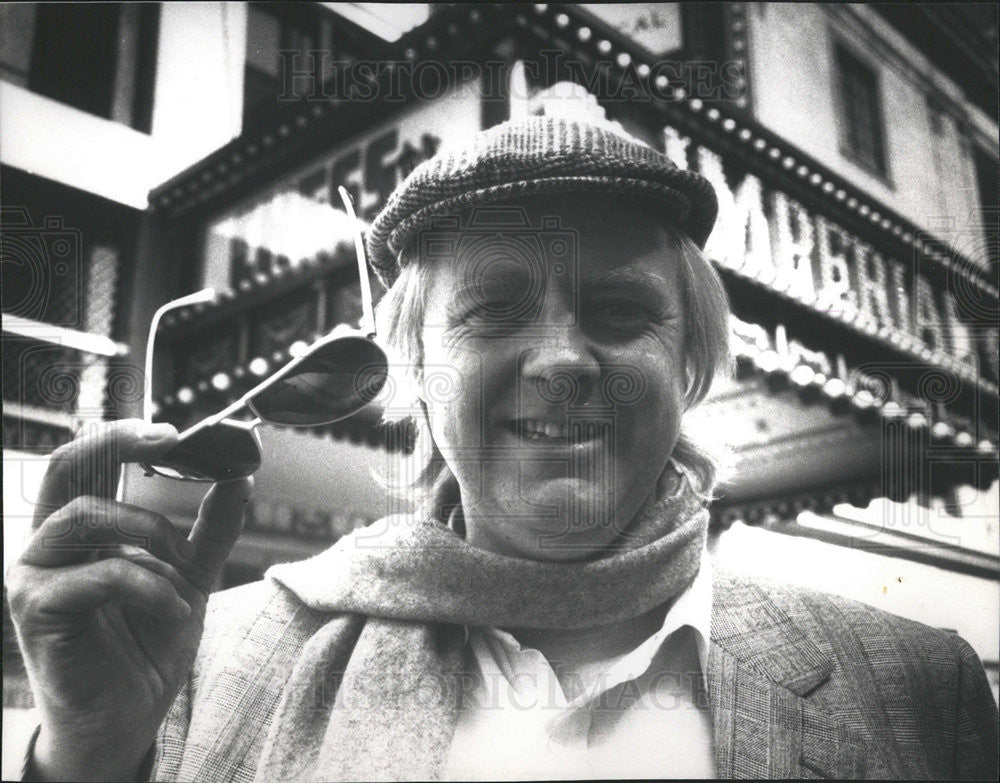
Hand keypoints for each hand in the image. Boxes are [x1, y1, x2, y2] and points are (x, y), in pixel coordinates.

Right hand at [6, 419, 253, 780]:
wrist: (130, 714)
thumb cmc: (147, 641)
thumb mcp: (190, 574)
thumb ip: (210, 526)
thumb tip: (242, 475)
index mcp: (82, 530)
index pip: (88, 463)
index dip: (124, 435)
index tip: (176, 429)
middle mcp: (50, 544)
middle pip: (66, 468)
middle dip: (117, 443)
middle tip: (168, 438)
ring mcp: (36, 576)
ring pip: (84, 516)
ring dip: (148, 533)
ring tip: (181, 567)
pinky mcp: (37, 611)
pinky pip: (99, 576)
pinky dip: (147, 586)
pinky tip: (173, 607)